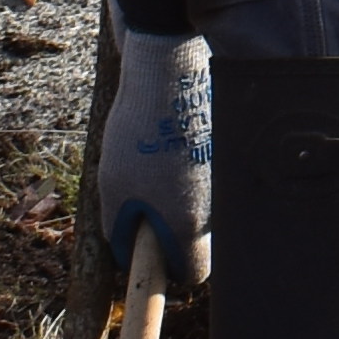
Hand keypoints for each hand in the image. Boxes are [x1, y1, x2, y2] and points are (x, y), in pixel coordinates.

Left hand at [94, 26, 212, 291]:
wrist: (170, 65)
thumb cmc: (138, 131)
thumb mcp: (113, 187)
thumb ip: (121, 229)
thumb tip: (128, 251)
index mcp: (190, 223)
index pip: (193, 273)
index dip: (168, 270)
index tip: (148, 253)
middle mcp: (216, 204)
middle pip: (198, 237)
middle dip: (170, 228)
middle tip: (140, 202)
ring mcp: (224, 175)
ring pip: (201, 202)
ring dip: (177, 193)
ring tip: (148, 161)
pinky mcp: (224, 146)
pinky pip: (206, 170)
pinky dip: (187, 164)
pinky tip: (165, 138)